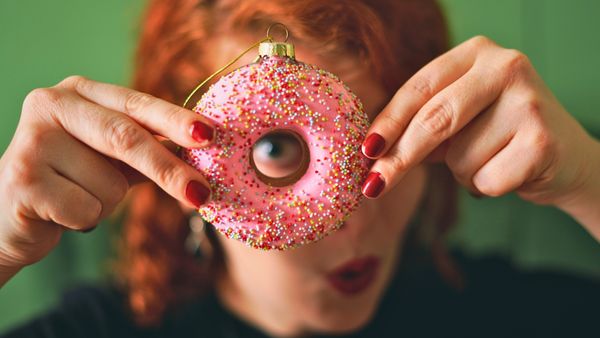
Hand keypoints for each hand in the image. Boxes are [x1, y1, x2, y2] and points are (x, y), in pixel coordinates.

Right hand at [0, 76, 213, 285]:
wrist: (9, 214)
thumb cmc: (72, 180)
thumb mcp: (113, 158)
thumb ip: (152, 147)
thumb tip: (207, 148)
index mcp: (81, 92)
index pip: (138, 103)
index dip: (176, 120)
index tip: (212, 135)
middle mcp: (52, 104)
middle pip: (126, 138)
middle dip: (169, 170)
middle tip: (202, 193)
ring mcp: (31, 140)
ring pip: (109, 184)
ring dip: (109, 203)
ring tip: (78, 198)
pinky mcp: (21, 180)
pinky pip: (86, 210)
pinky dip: (85, 220)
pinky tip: (59, 212)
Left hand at [360, 36, 599, 236]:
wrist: (565, 158)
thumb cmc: (497, 136)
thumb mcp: (458, 119)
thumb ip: (420, 124)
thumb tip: (371, 152)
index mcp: (476, 53)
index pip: (419, 88)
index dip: (389, 122)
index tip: (366, 150)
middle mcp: (505, 66)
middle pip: (435, 119)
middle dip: (401, 158)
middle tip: (374, 186)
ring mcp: (527, 102)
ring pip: (459, 157)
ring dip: (462, 172)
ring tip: (491, 159)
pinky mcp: (542, 140)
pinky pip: (485, 179)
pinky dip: (486, 187)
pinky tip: (510, 172)